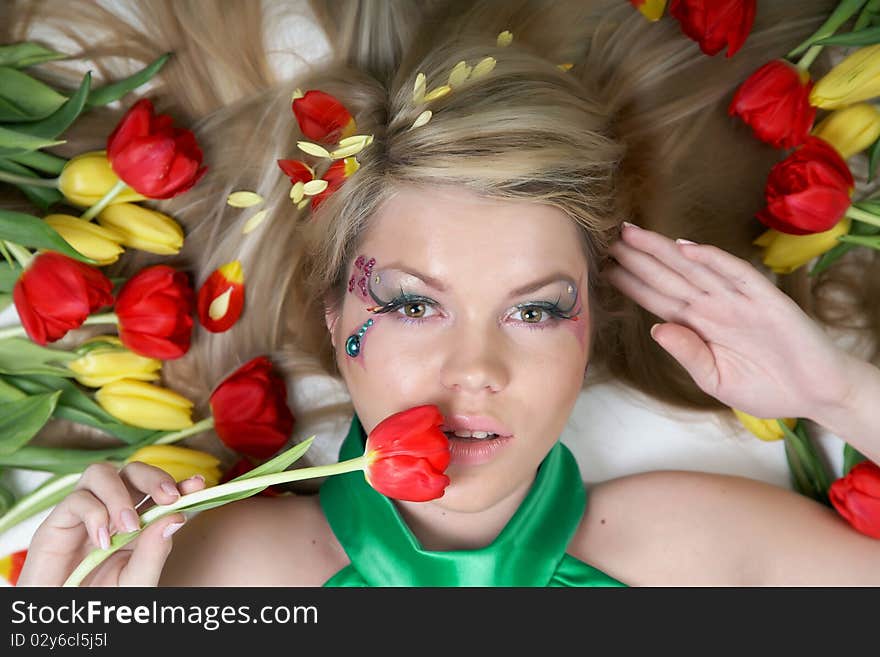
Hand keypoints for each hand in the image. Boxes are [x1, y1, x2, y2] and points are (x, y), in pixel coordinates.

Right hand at [18, 461, 205, 585]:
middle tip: (168, 497)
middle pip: (132, 470)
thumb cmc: (101, 601)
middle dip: (154, 477)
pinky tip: (102, 541)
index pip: (159, 492)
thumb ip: (155, 552)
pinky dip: (95, 514)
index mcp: (137, 523)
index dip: (179, 483)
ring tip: (128, 526)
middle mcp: (111, 511)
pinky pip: (76, 499)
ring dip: (120, 495)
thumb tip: (177, 516)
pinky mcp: (56, 523)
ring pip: (101, 472)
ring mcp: (84, 514)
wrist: (65, 619)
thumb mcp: (136, 581)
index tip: (198, 484)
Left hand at [602, 222, 854, 419]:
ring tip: (632, 234)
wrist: (818, 394)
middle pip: (669, 277)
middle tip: (607, 238)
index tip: (604, 268)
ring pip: (694, 269)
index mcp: (701, 326)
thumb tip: (657, 330)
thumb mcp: (717, 380)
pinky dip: (713, 260)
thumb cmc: (768, 388)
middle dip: (638, 258)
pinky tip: (687, 248)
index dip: (632, 283)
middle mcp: (715, 307)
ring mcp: (739, 301)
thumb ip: (688, 354)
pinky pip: (737, 274)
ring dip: (663, 250)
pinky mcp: (766, 300)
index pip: (659, 299)